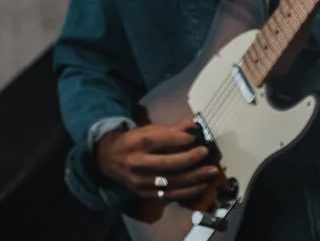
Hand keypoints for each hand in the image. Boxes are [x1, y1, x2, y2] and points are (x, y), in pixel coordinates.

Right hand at [97, 121, 220, 205]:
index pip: (161, 140)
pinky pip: (171, 194)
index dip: (180, 139)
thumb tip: (194, 125)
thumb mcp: (146, 131)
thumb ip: (170, 130)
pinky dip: (189, 191)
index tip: (195, 138)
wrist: (107, 159)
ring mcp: (140, 181)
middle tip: (206, 153)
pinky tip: (201, 185)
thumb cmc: (131, 142)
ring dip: (195, 177)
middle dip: (191, 158)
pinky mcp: (144, 194)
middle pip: (169, 163)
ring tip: (212, 171)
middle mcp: (137, 162)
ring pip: (173, 181)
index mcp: (135, 142)